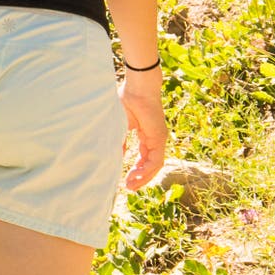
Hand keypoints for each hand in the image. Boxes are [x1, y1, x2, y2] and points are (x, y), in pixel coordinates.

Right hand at [122, 69, 168, 191]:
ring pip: (154, 165)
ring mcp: (159, 138)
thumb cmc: (126, 100)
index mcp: (146, 134)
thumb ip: (118, 141)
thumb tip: (114, 156)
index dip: (135, 170)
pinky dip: (147, 170)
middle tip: (128, 187)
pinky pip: (156, 160)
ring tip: (131, 186)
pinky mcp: (159, 138)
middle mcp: (154, 138)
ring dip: (144, 177)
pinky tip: (135, 176)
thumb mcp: (118, 125)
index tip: (125, 179)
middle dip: (139, 178)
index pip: (144, 157)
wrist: (137, 87)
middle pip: (150, 164)